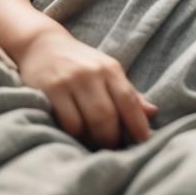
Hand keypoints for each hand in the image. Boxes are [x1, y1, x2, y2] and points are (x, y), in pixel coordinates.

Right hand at [16, 27, 157, 149]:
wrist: (42, 45)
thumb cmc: (80, 63)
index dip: (137, 123)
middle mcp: (92, 73)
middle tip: (113, 149)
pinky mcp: (51, 90)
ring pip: (88, 122)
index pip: (129, 99)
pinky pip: (67, 122)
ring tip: (96, 144)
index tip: (143, 142)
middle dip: (113, 138)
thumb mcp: (106, 71)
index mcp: (110, 69)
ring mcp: (71, 81)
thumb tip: (153, 113)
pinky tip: (77, 135)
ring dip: (94, 140)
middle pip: (108, 116)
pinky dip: (75, 135)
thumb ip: (128, 93)